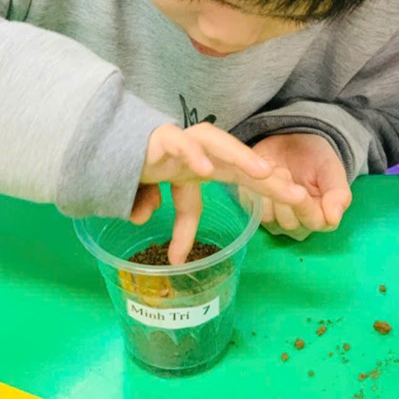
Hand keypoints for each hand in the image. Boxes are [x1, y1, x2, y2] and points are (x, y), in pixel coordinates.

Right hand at [131, 123, 307, 264]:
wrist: (101, 152)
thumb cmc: (136, 172)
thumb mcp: (166, 204)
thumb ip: (178, 223)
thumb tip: (176, 259)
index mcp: (203, 164)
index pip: (239, 176)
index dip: (265, 189)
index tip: (296, 202)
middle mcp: (195, 150)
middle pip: (236, 158)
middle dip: (265, 173)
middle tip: (297, 194)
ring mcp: (177, 142)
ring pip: (213, 139)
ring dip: (237, 154)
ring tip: (262, 172)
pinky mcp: (155, 139)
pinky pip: (176, 142)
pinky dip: (190, 153)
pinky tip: (204, 168)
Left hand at [250, 133, 351, 240]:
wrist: (291, 139)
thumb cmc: (315, 156)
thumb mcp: (331, 169)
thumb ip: (338, 194)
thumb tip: (334, 218)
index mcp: (321, 216)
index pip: (314, 222)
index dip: (305, 207)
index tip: (301, 189)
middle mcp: (298, 224)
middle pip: (289, 224)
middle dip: (285, 197)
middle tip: (285, 172)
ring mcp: (275, 219)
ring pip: (269, 219)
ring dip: (270, 192)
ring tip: (275, 170)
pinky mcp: (255, 207)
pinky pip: (251, 208)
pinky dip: (254, 191)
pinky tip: (261, 176)